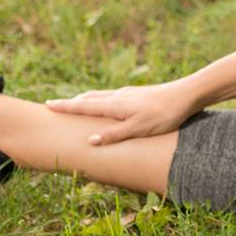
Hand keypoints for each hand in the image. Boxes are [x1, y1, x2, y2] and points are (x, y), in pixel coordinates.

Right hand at [45, 79, 200, 145]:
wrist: (187, 95)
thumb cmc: (164, 115)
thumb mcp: (139, 129)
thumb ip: (115, 134)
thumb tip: (90, 141)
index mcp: (116, 104)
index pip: (85, 106)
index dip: (66, 107)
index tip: (48, 106)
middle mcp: (119, 96)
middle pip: (89, 99)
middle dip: (71, 103)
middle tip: (54, 105)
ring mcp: (128, 94)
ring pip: (100, 96)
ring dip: (85, 100)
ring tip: (75, 104)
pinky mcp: (137, 95)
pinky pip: (111, 97)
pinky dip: (99, 100)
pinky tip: (105, 103)